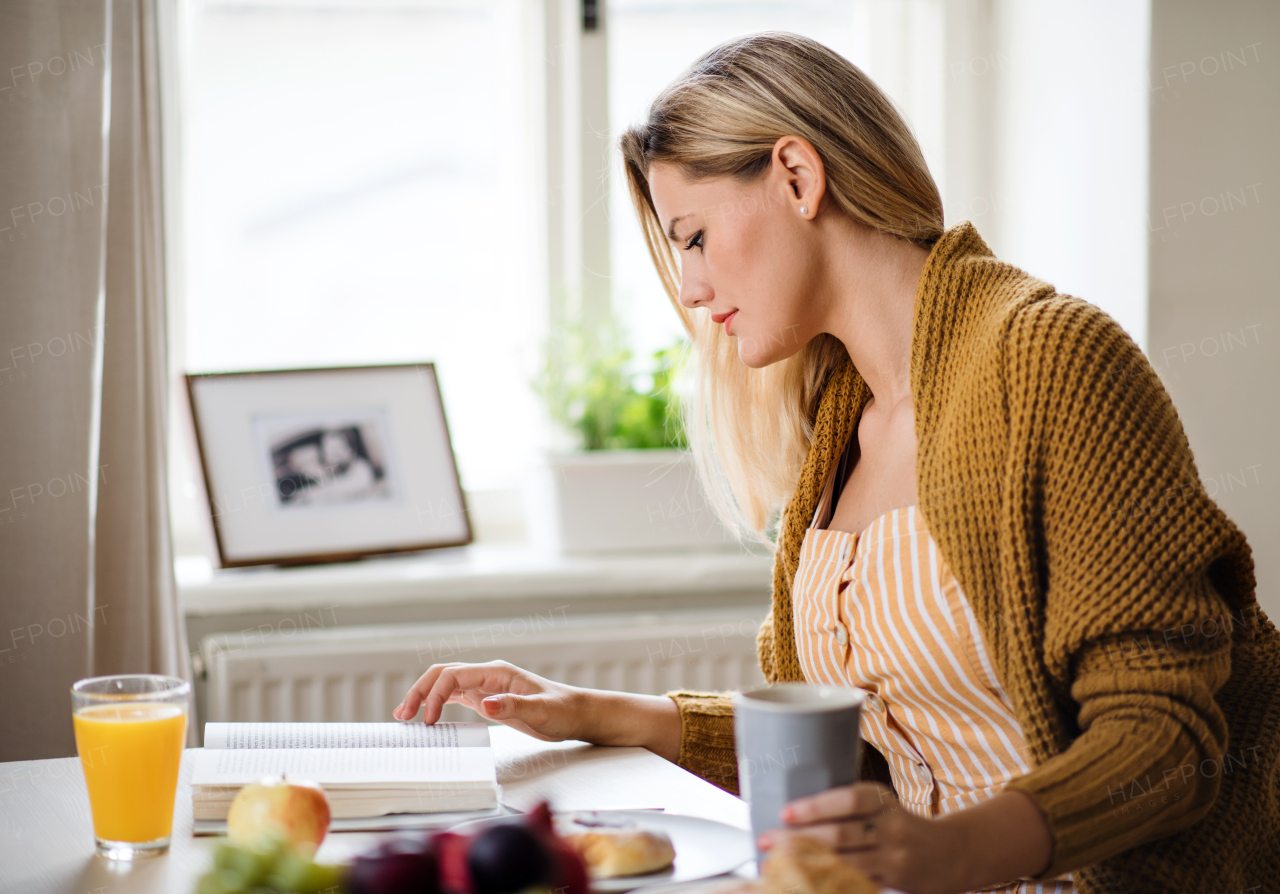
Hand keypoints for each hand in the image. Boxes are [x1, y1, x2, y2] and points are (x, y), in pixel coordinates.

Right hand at [394, 660, 585, 741]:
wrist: (575, 713)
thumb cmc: (562, 711)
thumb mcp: (542, 712)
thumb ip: (514, 706)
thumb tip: (485, 704)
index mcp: (497, 672)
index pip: (455, 674)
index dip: (435, 694)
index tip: (428, 720)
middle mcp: (487, 675)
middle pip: (443, 674)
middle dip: (420, 690)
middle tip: (402, 714)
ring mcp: (485, 685)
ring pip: (445, 684)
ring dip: (424, 696)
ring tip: (404, 714)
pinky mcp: (485, 698)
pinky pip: (454, 696)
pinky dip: (437, 703)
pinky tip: (426, 717)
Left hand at [759, 782, 966, 893]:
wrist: (951, 853)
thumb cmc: (902, 825)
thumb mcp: (882, 806)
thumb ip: (849, 808)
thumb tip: (794, 812)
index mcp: (882, 800)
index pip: (847, 799)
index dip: (815, 806)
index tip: (785, 812)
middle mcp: (890, 826)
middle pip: (840, 834)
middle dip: (799, 838)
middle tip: (767, 840)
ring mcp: (894, 856)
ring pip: (845, 862)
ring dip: (808, 863)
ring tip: (778, 863)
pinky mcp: (895, 880)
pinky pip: (857, 882)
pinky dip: (829, 881)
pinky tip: (807, 882)